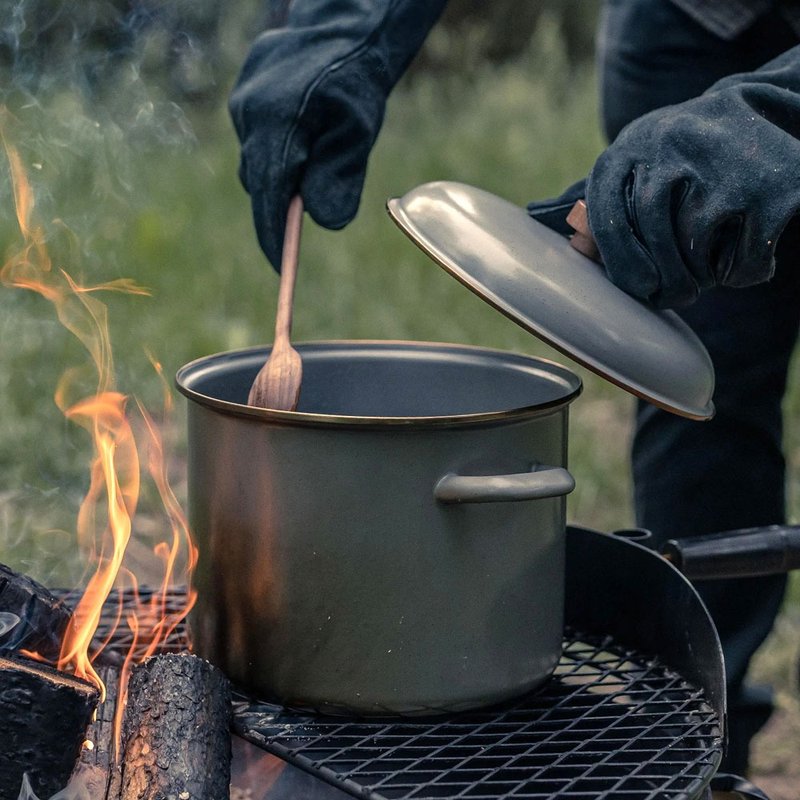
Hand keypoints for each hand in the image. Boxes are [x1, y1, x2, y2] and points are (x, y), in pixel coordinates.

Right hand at [229, 0, 445, 269]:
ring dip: (280, 173)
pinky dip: (276, 149)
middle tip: (304, 219)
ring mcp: (241, 103)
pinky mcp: (243, 95)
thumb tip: (323, 221)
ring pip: (256, 160)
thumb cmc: (356, 82)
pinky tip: (303, 134)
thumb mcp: (358, 135)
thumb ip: (340, 178)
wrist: (343, 28)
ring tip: (314, 160)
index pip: (269, 198)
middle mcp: (249, 115)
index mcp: (276, 126)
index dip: (273, 238)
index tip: (281, 267)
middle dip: (280, 206)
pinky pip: (255, 138)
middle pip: (259, 183)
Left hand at [530, 48, 799, 308]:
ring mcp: (721, 167)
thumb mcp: (629, 166)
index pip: (608, 224)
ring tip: (709, 264)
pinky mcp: (771, 188)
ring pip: (697, 256)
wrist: (755, 106)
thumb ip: (592, 203)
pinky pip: (745, 260)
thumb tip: (541, 222)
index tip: (640, 289)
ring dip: (705, 275)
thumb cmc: (674, 156)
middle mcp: (666, 152)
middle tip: (677, 294)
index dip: (623, 268)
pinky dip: (746, 271)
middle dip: (665, 282)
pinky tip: (748, 251)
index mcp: (623, 154)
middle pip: (652, 245)